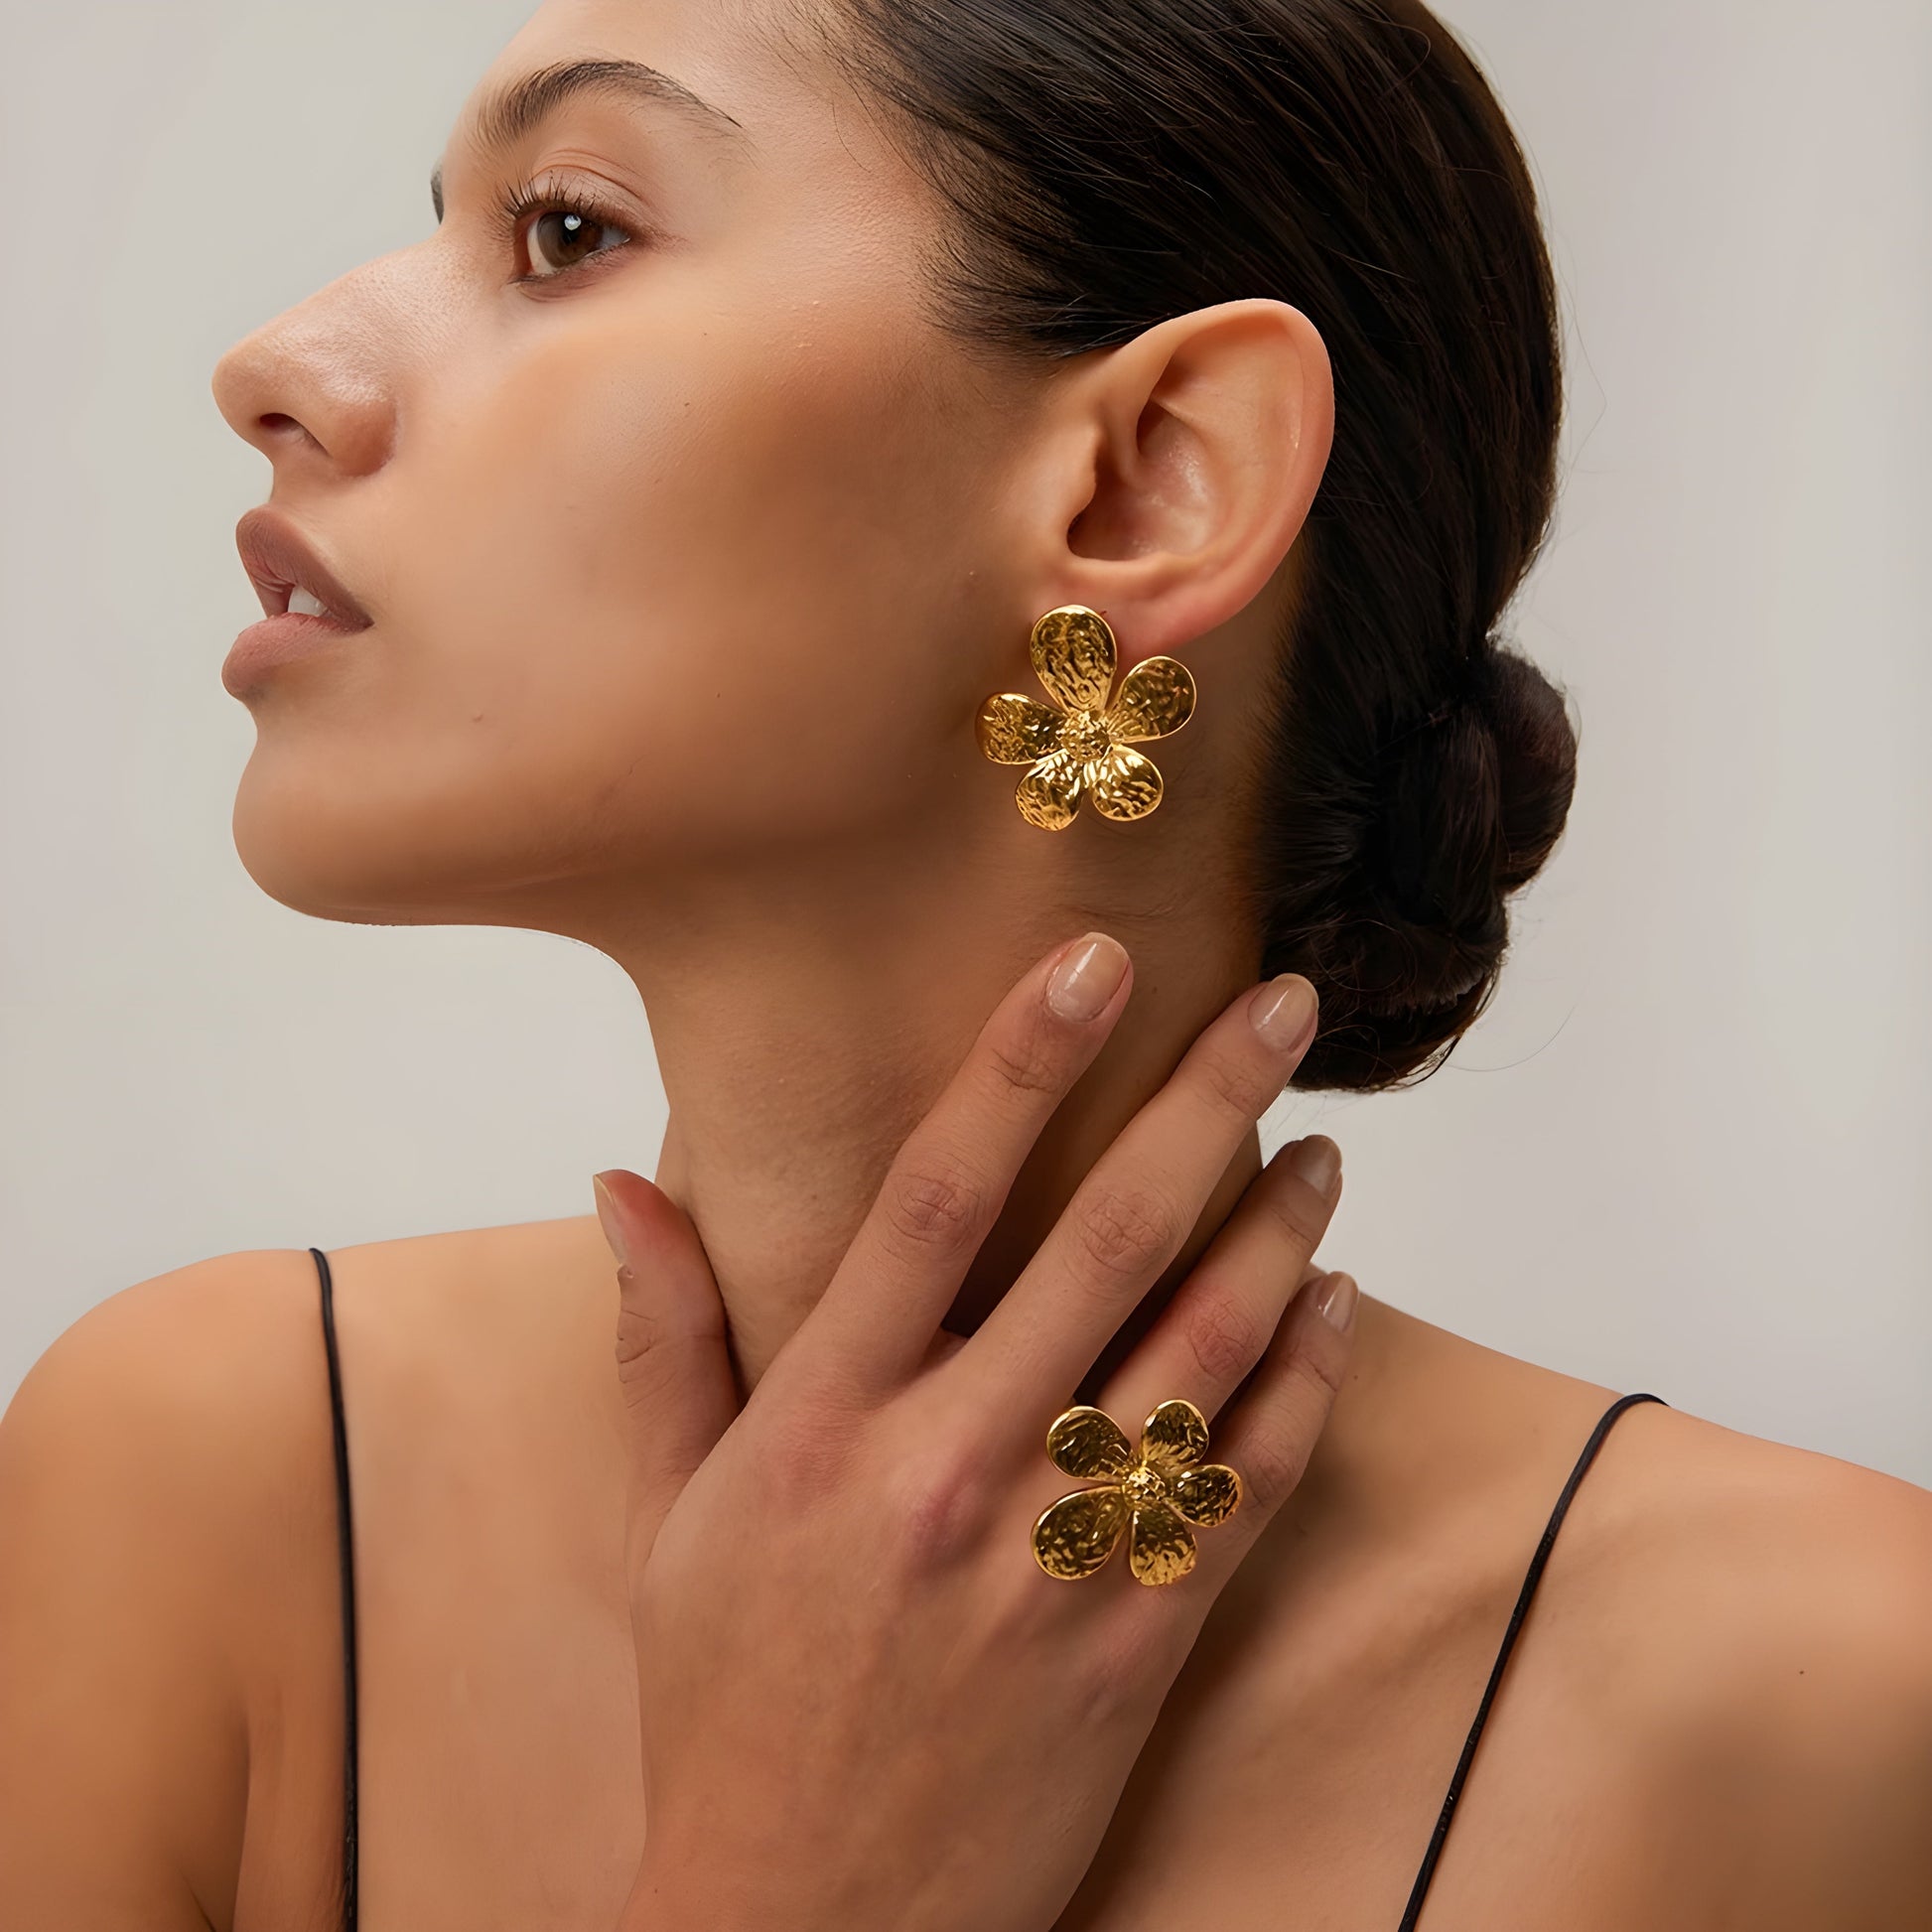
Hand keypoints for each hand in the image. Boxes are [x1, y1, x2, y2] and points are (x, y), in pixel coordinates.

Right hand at [593, 932, 1354, 1931]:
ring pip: (1202, 1353)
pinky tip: (1333, 1306)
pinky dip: (1304, 1384)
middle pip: (1104, 1245)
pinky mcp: (1140, 1642)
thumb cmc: (727, 1710)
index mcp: (822, 1427)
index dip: (1017, 1065)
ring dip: (1276, 1233)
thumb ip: (663, 1340)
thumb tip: (624, 1182)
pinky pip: (1248, 1485)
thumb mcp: (666, 1522)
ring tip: (1324, 1150)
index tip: (1092, 963)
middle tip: (1280, 1008)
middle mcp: (949, 1473)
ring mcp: (1058, 1563)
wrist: (813, 1931)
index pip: (931, 1200)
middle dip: (1204, 1104)